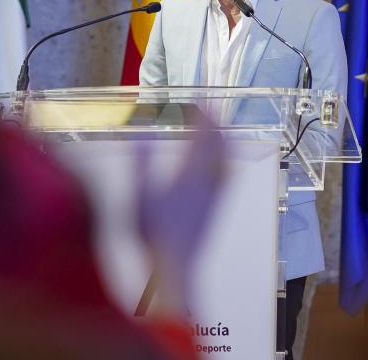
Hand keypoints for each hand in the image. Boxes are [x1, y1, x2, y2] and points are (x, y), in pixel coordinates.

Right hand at [135, 115, 225, 311]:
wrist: (175, 268)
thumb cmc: (153, 234)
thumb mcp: (140, 195)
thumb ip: (142, 161)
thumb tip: (143, 130)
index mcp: (190, 175)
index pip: (202, 136)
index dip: (203, 114)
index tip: (201, 99)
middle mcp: (207, 184)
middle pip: (219, 146)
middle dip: (215, 123)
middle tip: (209, 109)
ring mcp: (214, 198)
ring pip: (226, 161)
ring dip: (223, 141)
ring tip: (219, 131)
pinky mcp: (214, 211)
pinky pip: (226, 178)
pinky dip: (225, 162)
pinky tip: (221, 166)